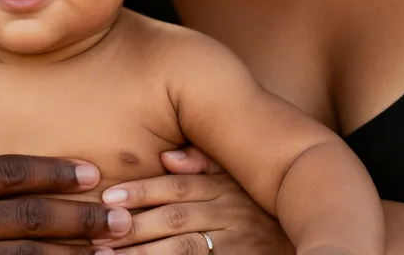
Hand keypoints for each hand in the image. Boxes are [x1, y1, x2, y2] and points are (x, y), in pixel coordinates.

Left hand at [96, 147, 294, 253]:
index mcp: (222, 190)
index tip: (108, 195)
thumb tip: (168, 157)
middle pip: (173, 221)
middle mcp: (228, 217)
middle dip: (133, 227)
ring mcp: (235, 247)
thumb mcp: (235, 178)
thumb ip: (202, 164)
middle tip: (97, 232)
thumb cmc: (258, 207)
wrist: (307, 240)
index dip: (141, 191)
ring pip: (183, 251)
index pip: (176, 188)